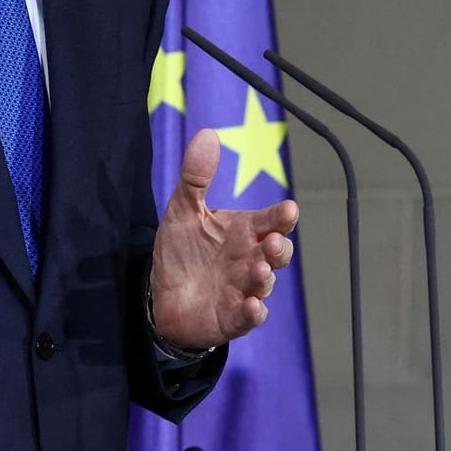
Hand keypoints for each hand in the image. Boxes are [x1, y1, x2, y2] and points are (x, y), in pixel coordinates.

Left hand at [149, 128, 298, 349]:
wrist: (161, 296)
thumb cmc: (182, 251)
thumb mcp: (183, 210)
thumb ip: (196, 176)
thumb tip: (208, 134)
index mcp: (244, 231)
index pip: (269, 221)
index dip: (281, 217)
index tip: (289, 210)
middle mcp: (250, 259)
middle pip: (277, 253)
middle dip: (280, 248)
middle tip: (273, 242)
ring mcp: (243, 289)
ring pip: (264, 284)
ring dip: (265, 278)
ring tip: (259, 271)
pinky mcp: (232, 317)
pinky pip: (250, 317)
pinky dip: (253, 312)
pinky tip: (252, 305)